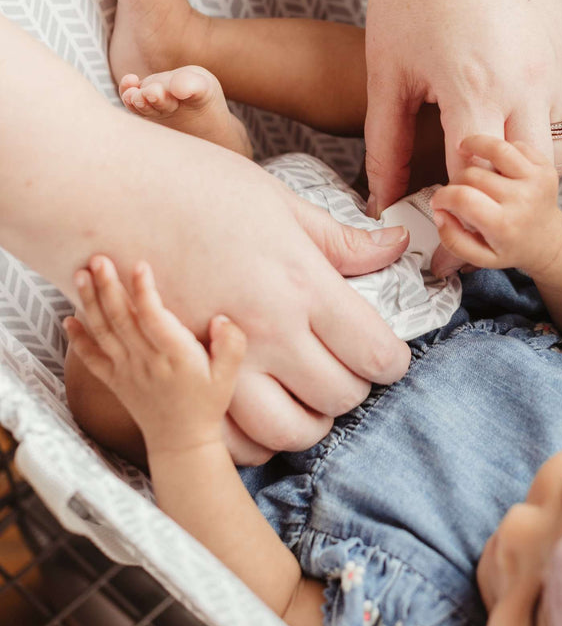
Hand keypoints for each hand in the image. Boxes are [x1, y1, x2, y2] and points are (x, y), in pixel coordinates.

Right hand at [0, 16, 411, 460]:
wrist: (100, 194)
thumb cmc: (187, 185)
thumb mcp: (276, 202)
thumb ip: (338, 239)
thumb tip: (396, 245)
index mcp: (299, 282)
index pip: (375, 352)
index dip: (392, 360)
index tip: (386, 353)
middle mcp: (267, 332)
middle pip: (341, 397)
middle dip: (354, 387)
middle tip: (345, 365)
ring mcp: (219, 362)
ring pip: (291, 432)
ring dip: (309, 420)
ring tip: (306, 392)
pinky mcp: (178, 378)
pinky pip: (232, 441)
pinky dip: (256, 437)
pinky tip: (260, 407)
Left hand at [65, 257, 244, 456]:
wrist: (182, 442)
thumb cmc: (207, 403)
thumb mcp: (229, 376)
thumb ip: (231, 344)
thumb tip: (220, 319)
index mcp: (175, 357)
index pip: (155, 319)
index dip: (145, 292)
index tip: (140, 265)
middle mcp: (146, 362)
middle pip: (122, 320)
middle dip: (109, 287)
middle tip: (98, 259)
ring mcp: (127, 372)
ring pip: (103, 332)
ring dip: (90, 303)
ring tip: (81, 274)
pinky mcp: (115, 381)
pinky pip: (91, 359)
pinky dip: (78, 339)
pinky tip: (68, 318)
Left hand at [364, 0, 561, 212]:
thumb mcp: (388, 67)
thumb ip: (387, 143)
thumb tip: (383, 201)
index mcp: (477, 91)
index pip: (477, 188)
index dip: (456, 216)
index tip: (438, 228)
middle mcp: (531, 83)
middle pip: (531, 184)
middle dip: (501, 203)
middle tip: (469, 204)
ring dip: (528, 168)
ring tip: (490, 162)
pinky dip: (550, 127)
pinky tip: (514, 116)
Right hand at [431, 135, 561, 275]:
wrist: (548, 241)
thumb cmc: (512, 247)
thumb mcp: (480, 257)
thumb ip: (453, 240)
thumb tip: (439, 212)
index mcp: (504, 225)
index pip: (463, 198)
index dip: (442, 196)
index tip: (438, 201)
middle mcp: (522, 200)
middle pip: (473, 174)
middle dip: (456, 180)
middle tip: (457, 191)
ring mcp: (536, 180)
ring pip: (497, 148)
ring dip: (474, 144)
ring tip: (464, 149)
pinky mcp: (545, 167)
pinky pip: (515, 145)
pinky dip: (499, 148)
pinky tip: (493, 161)